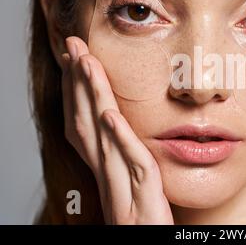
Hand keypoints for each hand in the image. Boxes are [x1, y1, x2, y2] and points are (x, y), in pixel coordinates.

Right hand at [61, 36, 173, 223]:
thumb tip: (122, 135)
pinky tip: (110, 115)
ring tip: (86, 63)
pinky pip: (131, 167)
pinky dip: (119, 139)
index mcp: (107, 176)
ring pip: (102, 140)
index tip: (74, 60)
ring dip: (92, 99)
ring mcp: (122, 193)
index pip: (85, 127)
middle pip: (86, 125)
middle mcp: (108, 181)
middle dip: (78, 83)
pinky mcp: (143, 206)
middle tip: (73, 46)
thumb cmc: (145, 227)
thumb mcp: (134, 191)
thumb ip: (128, 165)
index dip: (76, 93)